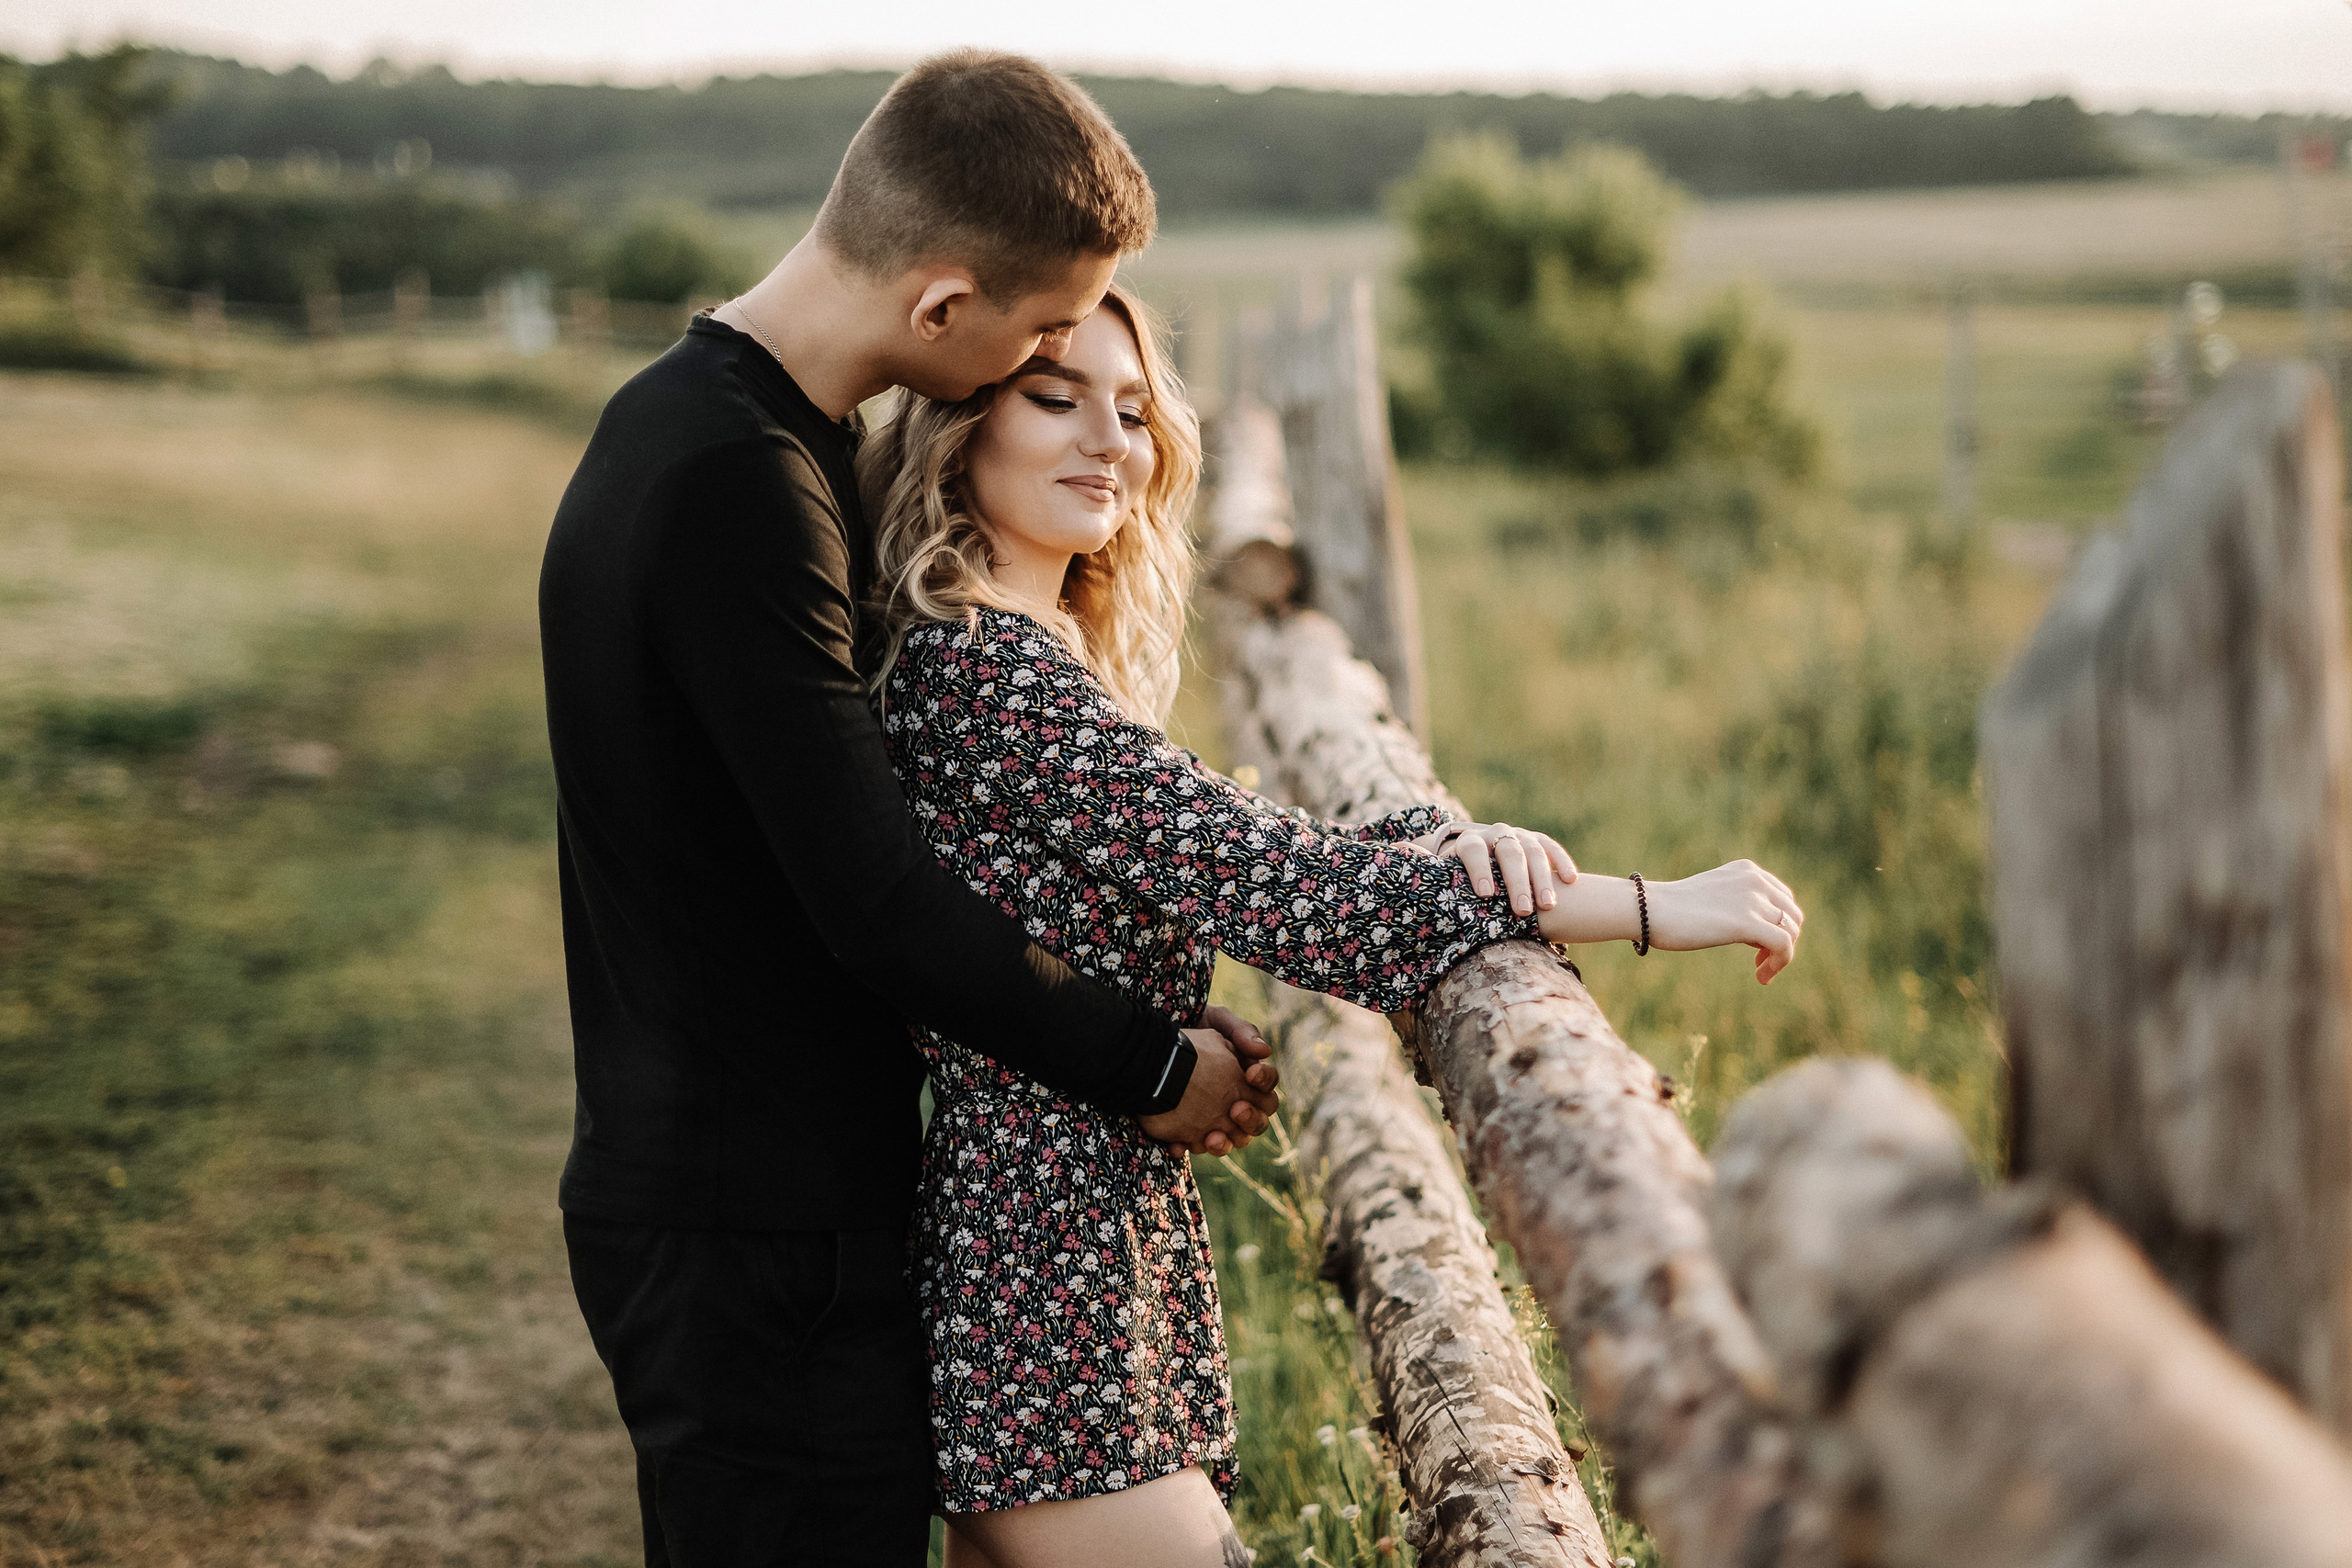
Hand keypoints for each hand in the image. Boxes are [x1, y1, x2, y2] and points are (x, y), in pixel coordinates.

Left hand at [1138, 1005, 1280, 1155]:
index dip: (1265, 1081)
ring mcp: (1214, 1118)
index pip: (1268, 1085)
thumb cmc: (1193, 1027)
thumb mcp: (1217, 1021)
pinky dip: (1188, 1146)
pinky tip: (1178, 1143)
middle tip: (1235, 1109)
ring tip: (1211, 1137)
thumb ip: (1242, 1031)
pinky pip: (1194, 1145)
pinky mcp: (1189, 1129)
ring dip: (1225, 1142)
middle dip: (1251, 1118)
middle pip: (1258, 1121)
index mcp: (1248, 1077)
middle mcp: (1236, 1101)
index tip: (1250, 1073)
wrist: (1152, 1043)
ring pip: (1231, 1140)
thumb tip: (1265, 1053)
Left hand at [1413, 821, 1577, 916]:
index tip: (1486, 895)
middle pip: (1507, 851)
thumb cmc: (1456, 877)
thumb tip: (1394, 853)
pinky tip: (1572, 879)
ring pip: (1533, 850)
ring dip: (1541, 878)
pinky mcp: (1537, 840)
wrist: (1478, 854)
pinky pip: (1552, 847)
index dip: (1478, 869)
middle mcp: (1494, 833)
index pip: (1472, 849)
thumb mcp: (1439, 871)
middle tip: (1520, 910)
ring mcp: (1518, 835)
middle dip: (1516, 881)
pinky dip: (1561, 861)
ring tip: (1548, 905)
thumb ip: (1420, 864)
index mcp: (1467, 841)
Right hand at [1646, 860, 1805, 983]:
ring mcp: (1753, 900)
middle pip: (1793, 916)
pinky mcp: (1748, 923)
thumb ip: (1737, 906)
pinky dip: (1779, 964)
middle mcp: (1755, 880)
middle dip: (1783, 941)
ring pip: (1792, 932)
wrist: (1650, 910)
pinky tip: (1762, 977)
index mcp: (1747, 870)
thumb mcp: (1712, 898)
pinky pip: (1784, 945)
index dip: (1779, 925)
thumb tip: (1758, 936)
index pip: (1783, 899)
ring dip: (1781, 957)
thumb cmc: (1670, 910)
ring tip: (1760, 972)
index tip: (1759, 948)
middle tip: (1759, 962)